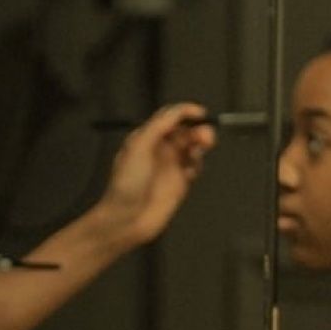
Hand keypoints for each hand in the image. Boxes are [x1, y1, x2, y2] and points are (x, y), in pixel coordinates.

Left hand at [93, 102, 216, 245]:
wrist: (126, 218)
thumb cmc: (125, 184)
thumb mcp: (139, 147)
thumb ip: (159, 126)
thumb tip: (179, 111)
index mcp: (146, 137)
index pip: (170, 117)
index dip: (186, 112)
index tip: (200, 114)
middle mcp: (159, 149)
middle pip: (185, 131)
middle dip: (197, 130)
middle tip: (205, 136)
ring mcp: (170, 166)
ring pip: (193, 147)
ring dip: (200, 146)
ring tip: (198, 152)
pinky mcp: (180, 183)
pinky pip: (195, 166)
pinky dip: (198, 164)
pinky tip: (192, 170)